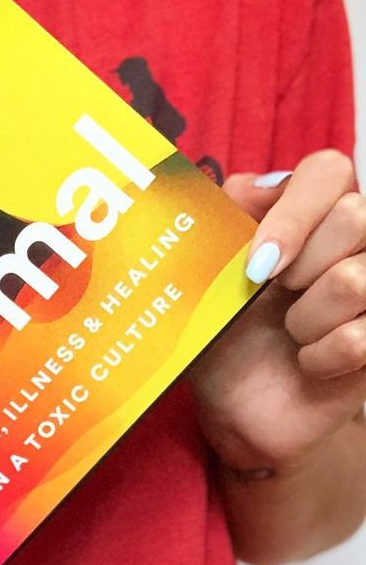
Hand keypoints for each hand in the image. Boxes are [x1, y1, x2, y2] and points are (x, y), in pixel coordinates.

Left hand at [190, 150, 365, 468]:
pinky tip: (308, 361)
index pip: (329, 170)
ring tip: (291, 329)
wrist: (236, 395)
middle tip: (278, 292)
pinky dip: (316, 357)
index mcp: (322, 207)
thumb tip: (261, 186)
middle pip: (356, 217)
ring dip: (304, 317)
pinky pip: (357, 339)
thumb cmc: (225, 319)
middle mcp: (362, 241)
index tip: (257, 261)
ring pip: (354, 280)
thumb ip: (233, 209)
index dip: (294, 213)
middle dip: (300, 266)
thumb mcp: (214, 260)